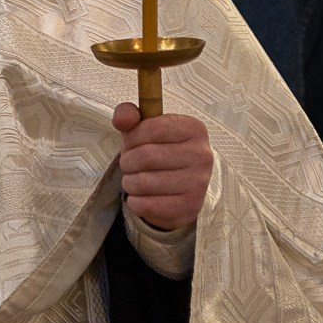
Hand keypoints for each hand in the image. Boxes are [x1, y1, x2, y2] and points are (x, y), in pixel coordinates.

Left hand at [114, 105, 212, 231]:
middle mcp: (202, 155)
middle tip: (129, 165)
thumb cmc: (159, 152)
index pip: (154, 128)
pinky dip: (135, 202)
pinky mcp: (190, 207)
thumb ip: (129, 115)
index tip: (131, 144)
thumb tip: (121, 120)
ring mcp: (198, 183)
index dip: (133, 137)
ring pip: (145, 182)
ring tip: (133, 180)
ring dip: (129, 182)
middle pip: (147, 156)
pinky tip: (140, 197)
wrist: (179, 189)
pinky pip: (148, 205)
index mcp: (194, 129)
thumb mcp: (144, 129)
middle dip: (127, 161)